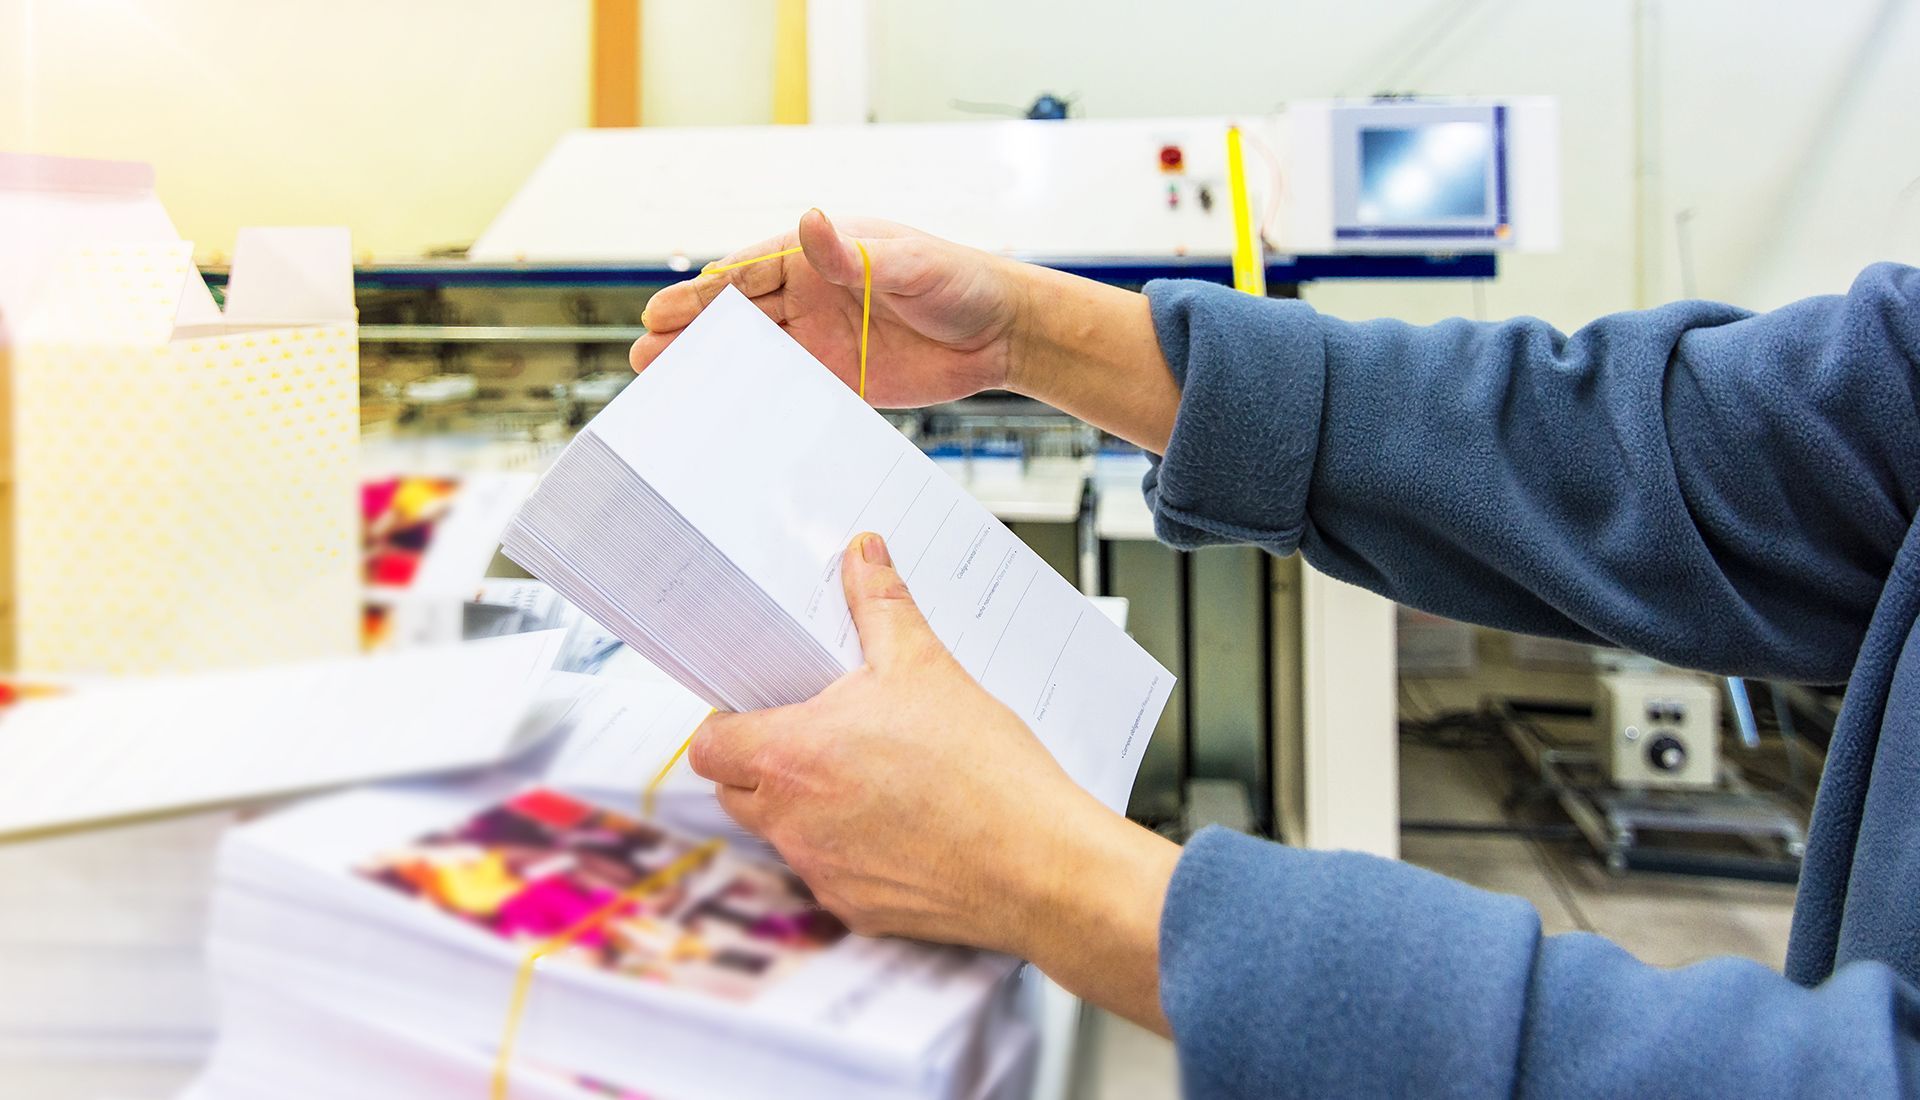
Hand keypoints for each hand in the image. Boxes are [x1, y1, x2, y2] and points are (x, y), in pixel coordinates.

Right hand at [631, 210, 1029, 407]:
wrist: (1004, 332)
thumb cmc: (961, 280)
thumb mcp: (907, 262)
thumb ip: (853, 254)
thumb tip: (809, 222)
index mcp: (819, 257)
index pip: (747, 275)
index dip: (703, 295)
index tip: (661, 311)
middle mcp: (813, 296)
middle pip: (739, 316)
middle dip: (692, 335)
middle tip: (644, 357)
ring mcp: (824, 339)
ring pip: (756, 354)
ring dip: (714, 369)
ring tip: (666, 386)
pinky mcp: (843, 379)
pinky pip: (790, 390)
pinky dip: (757, 402)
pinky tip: (725, 416)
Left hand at [688, 532, 1179, 1033]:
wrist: (1040, 865)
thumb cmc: (985, 773)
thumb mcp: (927, 666)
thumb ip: (882, 604)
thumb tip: (862, 556)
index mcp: (793, 755)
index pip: (710, 744)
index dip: (729, 721)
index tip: (765, 707)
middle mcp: (792, 822)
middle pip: (735, 791)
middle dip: (762, 763)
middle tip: (820, 735)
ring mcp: (821, 872)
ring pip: (782, 834)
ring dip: (808, 806)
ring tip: (874, 776)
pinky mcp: (856, 909)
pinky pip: (829, 874)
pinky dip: (851, 850)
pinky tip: (903, 825)